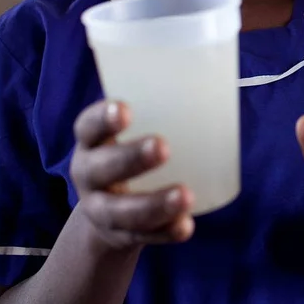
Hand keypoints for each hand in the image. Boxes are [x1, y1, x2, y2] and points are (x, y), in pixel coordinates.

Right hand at [69, 100, 194, 250]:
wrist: (106, 212)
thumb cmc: (129, 149)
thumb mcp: (131, 128)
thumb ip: (156, 104)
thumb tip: (217, 66)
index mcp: (91, 141)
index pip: (87, 126)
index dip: (101, 117)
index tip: (125, 109)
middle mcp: (89, 174)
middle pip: (101, 168)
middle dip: (131, 158)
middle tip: (163, 146)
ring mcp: (103, 209)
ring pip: (122, 210)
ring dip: (154, 203)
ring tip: (185, 195)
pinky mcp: (123, 235)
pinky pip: (144, 237)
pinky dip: (165, 232)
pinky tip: (186, 227)